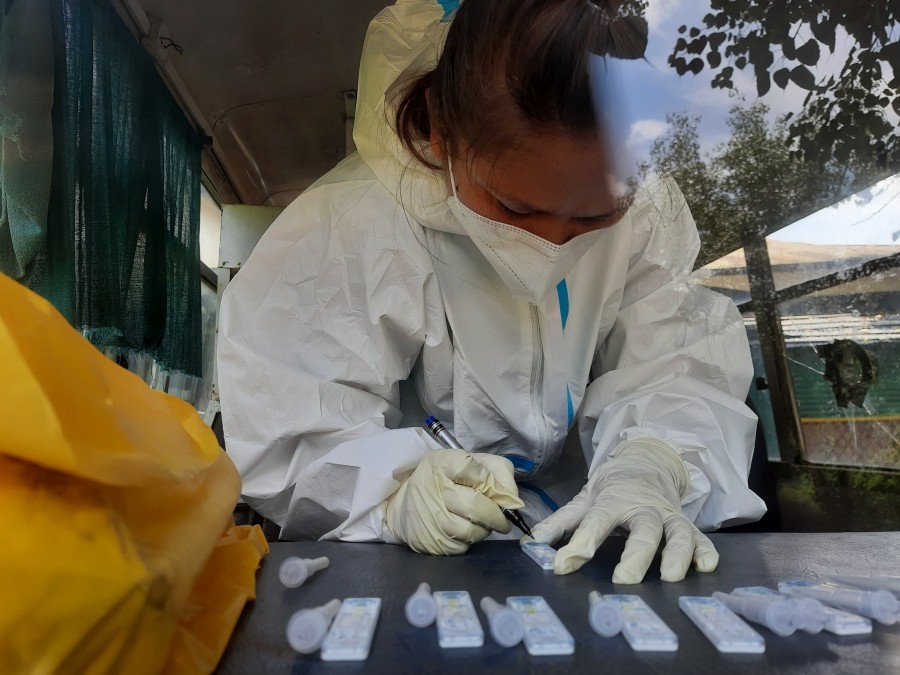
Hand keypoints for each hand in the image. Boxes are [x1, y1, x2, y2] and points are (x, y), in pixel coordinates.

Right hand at [384, 450, 523, 554]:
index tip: (500, 494)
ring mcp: (430, 518)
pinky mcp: (430, 542)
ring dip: (484, 529)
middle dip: (497, 516)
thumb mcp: (470, 462)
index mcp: (443, 463)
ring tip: (480, 522)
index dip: (493, 484)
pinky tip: (463, 530)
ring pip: (472, 531)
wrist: (406, 502)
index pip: (471, 470)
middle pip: (476, 507)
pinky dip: (469, 540)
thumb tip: (513, 501)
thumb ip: (497, 472)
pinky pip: (462, 546)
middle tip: (503, 519)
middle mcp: (433, 489)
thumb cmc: (445, 479)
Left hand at [529, 438, 717, 582]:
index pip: (596, 521)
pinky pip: (701, 538)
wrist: (647, 463)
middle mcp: (644, 509)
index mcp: (613, 501)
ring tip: (670, 577)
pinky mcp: (688, 524)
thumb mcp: (584, 500)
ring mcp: (669, 516)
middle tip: (624, 579)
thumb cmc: (613, 488)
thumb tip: (531, 544)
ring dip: (676, 554)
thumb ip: (560, 523)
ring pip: (678, 533)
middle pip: (643, 530)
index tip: (564, 564)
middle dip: (635, 555)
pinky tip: (705, 566)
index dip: (581, 542)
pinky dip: (706, 551)